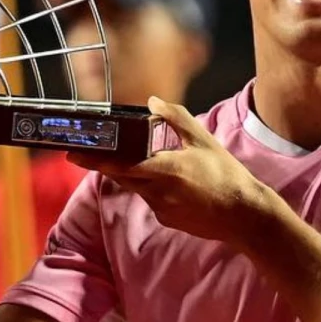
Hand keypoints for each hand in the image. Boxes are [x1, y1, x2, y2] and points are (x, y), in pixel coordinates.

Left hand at [67, 97, 271, 245]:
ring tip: (154, 163)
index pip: (122, 165)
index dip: (96, 161)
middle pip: (122, 176)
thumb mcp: (204, 141)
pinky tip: (175, 185)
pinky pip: (151, 200)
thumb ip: (176, 118)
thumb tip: (152, 101)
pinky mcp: (166, 219)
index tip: (75, 154)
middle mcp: (159, 191)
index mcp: (167, 169)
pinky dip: (153, 189)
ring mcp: (161, 208)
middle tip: (91, 153)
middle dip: (107, 165)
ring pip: (137, 187)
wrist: (245, 216)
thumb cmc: (227, 175)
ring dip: (135, 175)